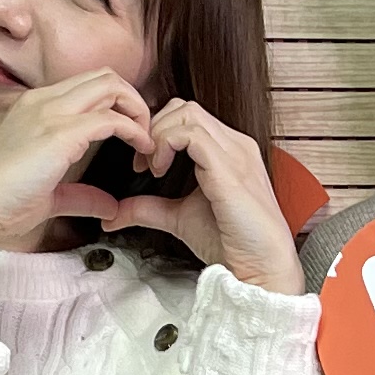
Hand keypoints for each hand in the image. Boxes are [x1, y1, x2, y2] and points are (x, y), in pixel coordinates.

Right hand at [0, 68, 157, 287]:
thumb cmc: (0, 204)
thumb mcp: (48, 195)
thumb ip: (80, 195)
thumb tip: (110, 206)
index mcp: (35, 107)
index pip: (88, 85)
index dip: (117, 105)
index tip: (131, 137)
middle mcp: (42, 101)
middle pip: (104, 76)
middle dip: (133, 100)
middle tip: (145, 134)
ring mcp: (50, 113)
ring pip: (111, 85)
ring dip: (138, 110)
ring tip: (147, 141)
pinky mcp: (60, 133)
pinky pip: (111, 118)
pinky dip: (134, 130)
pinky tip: (142, 149)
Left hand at [79, 98, 306, 296]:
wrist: (260, 267)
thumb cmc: (233, 243)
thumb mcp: (179, 218)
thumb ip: (148, 209)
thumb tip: (113, 214)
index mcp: (229, 151)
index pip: (188, 116)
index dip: (158, 131)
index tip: (143, 164)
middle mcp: (235, 145)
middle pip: (185, 107)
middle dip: (154, 128)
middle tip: (142, 162)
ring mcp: (236, 153)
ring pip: (187, 112)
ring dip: (158, 135)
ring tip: (151, 167)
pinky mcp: (230, 168)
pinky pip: (191, 134)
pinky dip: (166, 145)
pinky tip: (159, 171)